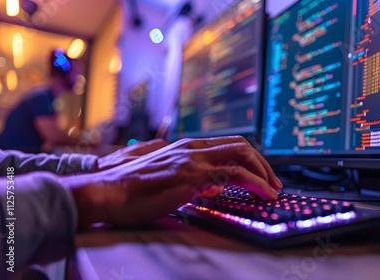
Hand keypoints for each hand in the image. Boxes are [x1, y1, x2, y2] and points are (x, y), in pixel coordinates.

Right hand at [62, 136, 282, 226]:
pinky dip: (256, 183)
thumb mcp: (163, 176)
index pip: (227, 145)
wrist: (105, 191)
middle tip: (273, 181)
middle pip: (241, 145)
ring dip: (264, 172)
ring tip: (273, 189)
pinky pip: (234, 175)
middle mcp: (192, 148)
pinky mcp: (192, 175)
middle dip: (262, 163)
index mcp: (185, 147)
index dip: (249, 158)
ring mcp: (193, 159)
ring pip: (242, 155)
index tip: (259, 174)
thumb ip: (187, 176)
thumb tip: (208, 185)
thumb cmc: (128, 187)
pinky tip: (263, 194)